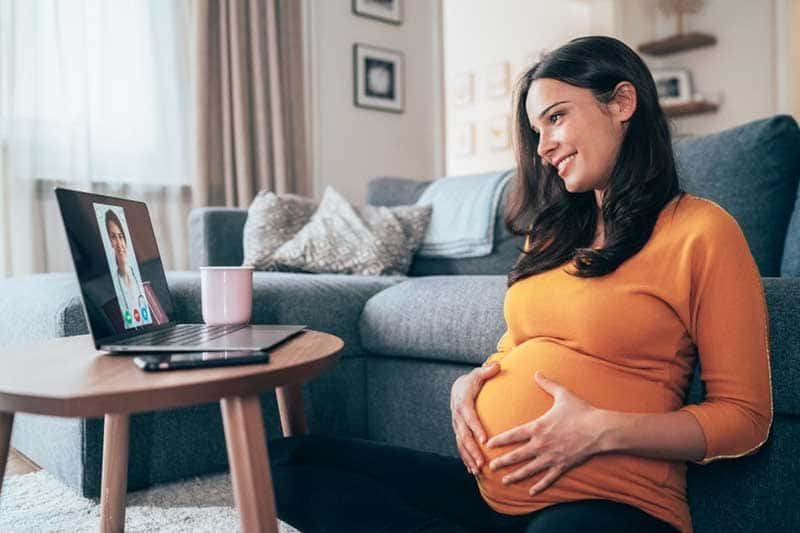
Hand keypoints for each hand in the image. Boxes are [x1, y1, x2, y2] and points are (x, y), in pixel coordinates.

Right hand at [450, 362, 500, 473]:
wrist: (457, 388)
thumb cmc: (472, 381)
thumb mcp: (478, 374)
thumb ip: (487, 371)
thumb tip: (497, 365)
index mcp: (463, 403)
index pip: (470, 418)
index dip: (476, 429)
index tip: (485, 441)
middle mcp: (457, 417)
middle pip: (464, 436)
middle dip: (472, 450)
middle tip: (482, 462)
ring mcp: (456, 426)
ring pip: (461, 444)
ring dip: (469, 458)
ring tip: (477, 470)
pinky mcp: (458, 432)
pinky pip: (460, 447)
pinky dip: (465, 459)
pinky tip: (472, 470)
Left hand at [486, 371, 605, 494]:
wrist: (600, 429)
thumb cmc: (582, 411)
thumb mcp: (563, 394)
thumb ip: (547, 384)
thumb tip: (537, 372)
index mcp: (538, 427)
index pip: (513, 435)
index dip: (499, 440)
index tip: (488, 445)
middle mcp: (541, 444)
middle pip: (517, 455)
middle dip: (502, 461)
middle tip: (490, 467)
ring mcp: (551, 457)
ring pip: (529, 470)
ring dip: (516, 476)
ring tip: (504, 481)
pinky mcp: (562, 465)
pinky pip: (548, 478)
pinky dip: (539, 486)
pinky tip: (531, 492)